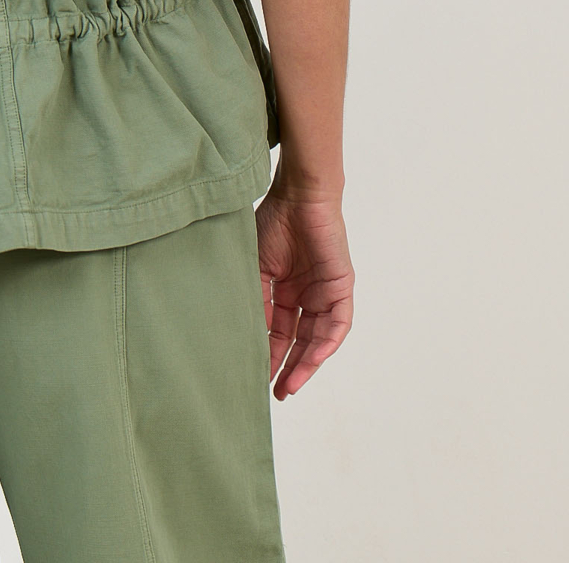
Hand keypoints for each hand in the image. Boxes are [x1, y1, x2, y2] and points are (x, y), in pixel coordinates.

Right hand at [255, 184, 353, 400]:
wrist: (298, 196)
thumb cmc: (273, 222)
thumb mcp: (256, 267)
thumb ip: (256, 299)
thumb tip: (247, 335)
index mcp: (285, 290)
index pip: (278, 330)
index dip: (269, 354)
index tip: (256, 376)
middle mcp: (307, 295)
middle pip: (300, 340)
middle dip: (289, 368)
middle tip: (277, 394)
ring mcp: (325, 292)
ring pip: (319, 337)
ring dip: (307, 363)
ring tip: (291, 385)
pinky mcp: (342, 286)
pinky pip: (338, 322)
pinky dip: (328, 341)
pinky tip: (315, 358)